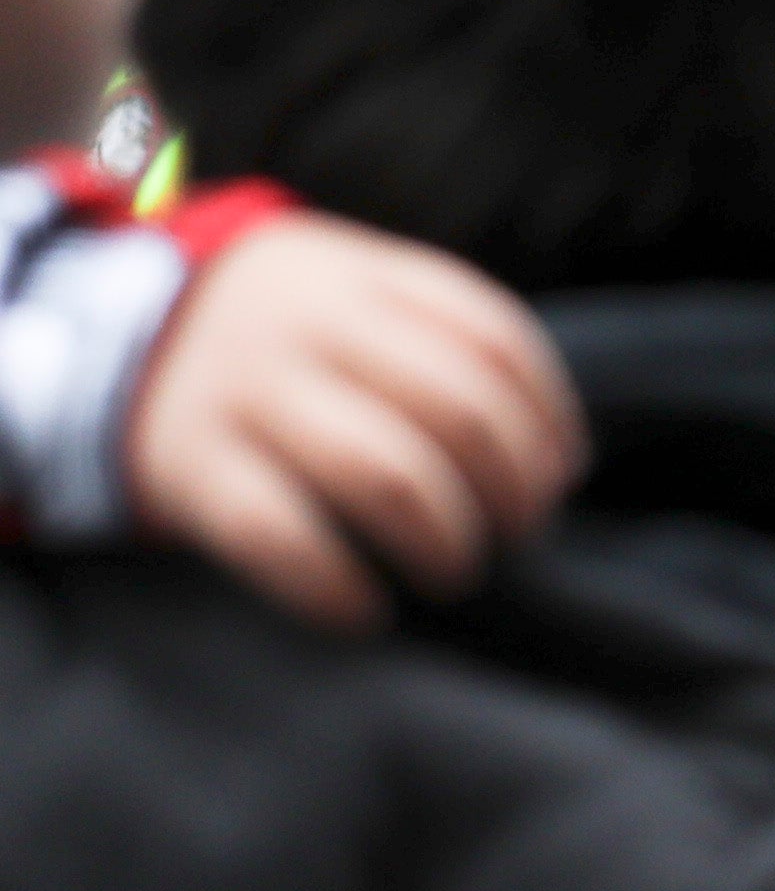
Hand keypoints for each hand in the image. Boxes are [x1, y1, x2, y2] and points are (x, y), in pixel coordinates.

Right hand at [124, 215, 582, 632]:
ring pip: (385, 473)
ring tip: (457, 568)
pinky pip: (278, 534)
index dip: (547, 417)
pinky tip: (366, 612)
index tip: (560, 473)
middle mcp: (312, 329)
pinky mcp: (188, 465)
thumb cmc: (274, 329)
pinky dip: (334, 584)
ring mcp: (248, 395)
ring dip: (446, 535)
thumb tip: (555, 452)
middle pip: (458, 411)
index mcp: (366, 278)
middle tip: (521, 531)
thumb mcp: (349, 291)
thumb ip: (439, 337)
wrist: (97, 330)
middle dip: (511, 486)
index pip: (497, 339)